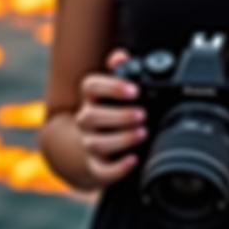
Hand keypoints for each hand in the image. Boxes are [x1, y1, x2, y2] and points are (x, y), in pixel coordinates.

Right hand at [73, 47, 147, 187]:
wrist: (94, 146)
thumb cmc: (112, 111)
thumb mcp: (116, 91)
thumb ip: (121, 72)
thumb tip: (120, 56)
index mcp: (92, 98)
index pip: (90, 86)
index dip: (111, 87)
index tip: (134, 90)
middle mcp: (86, 120)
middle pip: (91, 116)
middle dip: (119, 116)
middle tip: (142, 114)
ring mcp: (89, 143)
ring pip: (96, 143)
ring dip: (121, 139)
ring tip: (142, 133)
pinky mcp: (96, 167)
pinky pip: (101, 171)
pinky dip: (118, 168)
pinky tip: (133, 160)